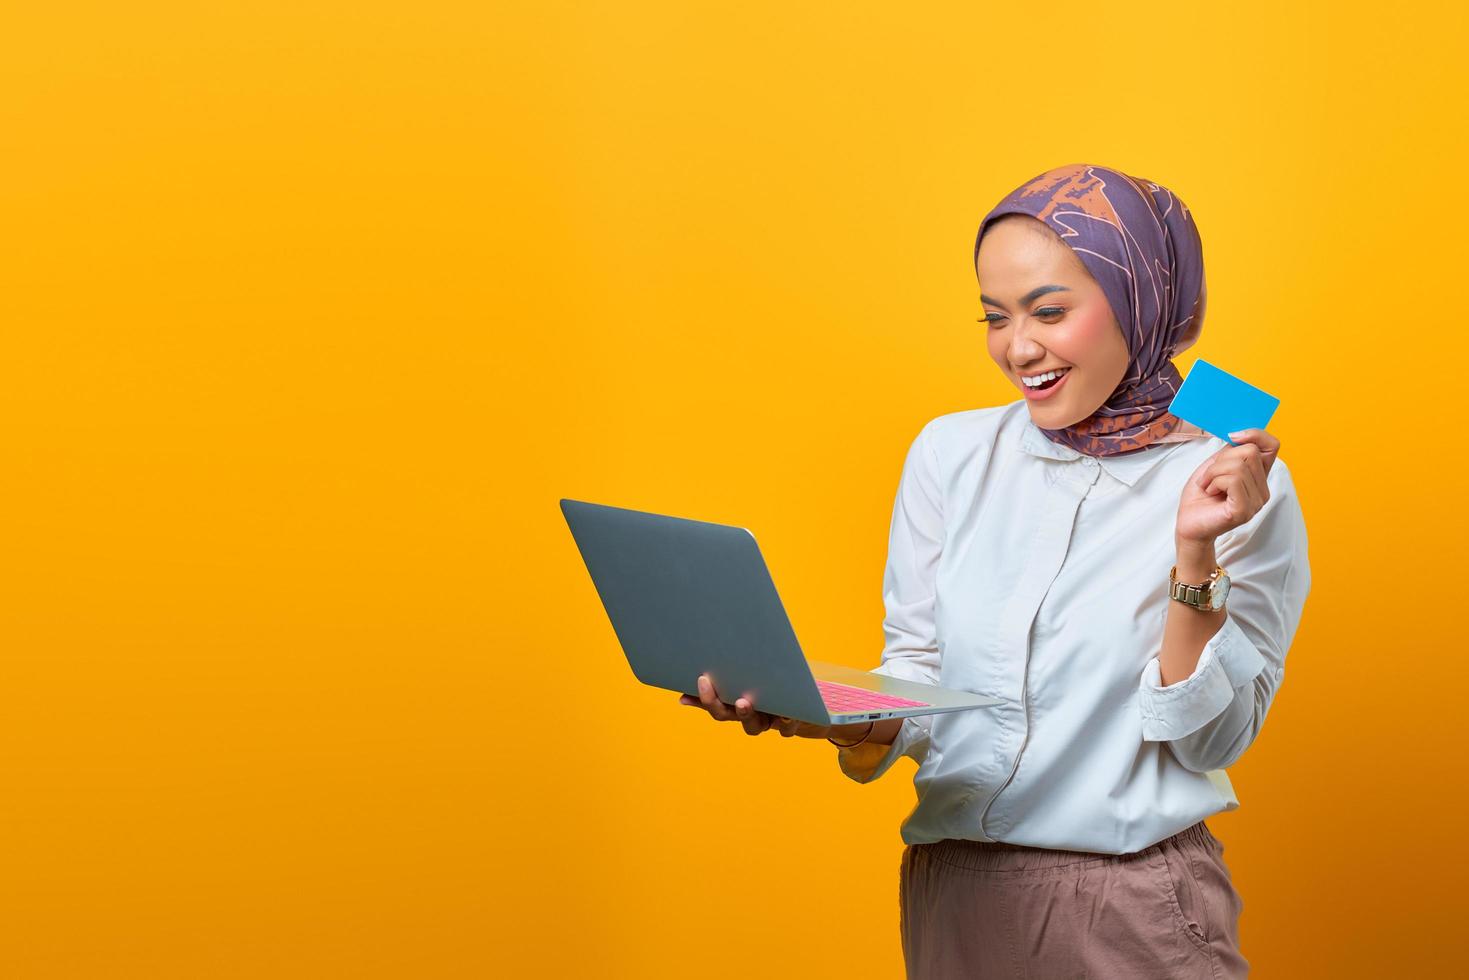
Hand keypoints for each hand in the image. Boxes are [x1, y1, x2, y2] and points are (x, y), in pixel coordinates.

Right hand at [678, 673, 832, 738]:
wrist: (820, 710)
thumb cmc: (787, 687)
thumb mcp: (767, 675)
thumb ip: (744, 669)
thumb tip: (716, 658)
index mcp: (741, 704)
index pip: (714, 703)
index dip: (698, 700)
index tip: (682, 691)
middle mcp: (752, 715)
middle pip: (727, 715)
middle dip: (714, 701)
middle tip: (704, 682)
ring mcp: (770, 722)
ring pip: (753, 726)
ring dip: (745, 714)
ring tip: (744, 702)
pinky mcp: (794, 723)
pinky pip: (787, 727)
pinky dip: (786, 721)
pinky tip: (787, 713)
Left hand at [1176, 428, 1278, 543]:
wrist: (1188, 522)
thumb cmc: (1200, 496)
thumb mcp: (1215, 465)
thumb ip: (1232, 451)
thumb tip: (1241, 434)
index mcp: (1258, 476)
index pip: (1272, 445)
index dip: (1255, 434)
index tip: (1232, 436)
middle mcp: (1262, 489)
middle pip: (1250, 452)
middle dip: (1221, 460)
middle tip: (1209, 476)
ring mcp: (1256, 502)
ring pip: (1239, 466)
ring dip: (1213, 473)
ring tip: (1208, 486)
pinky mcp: (1244, 510)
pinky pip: (1232, 480)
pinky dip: (1214, 482)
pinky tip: (1210, 493)